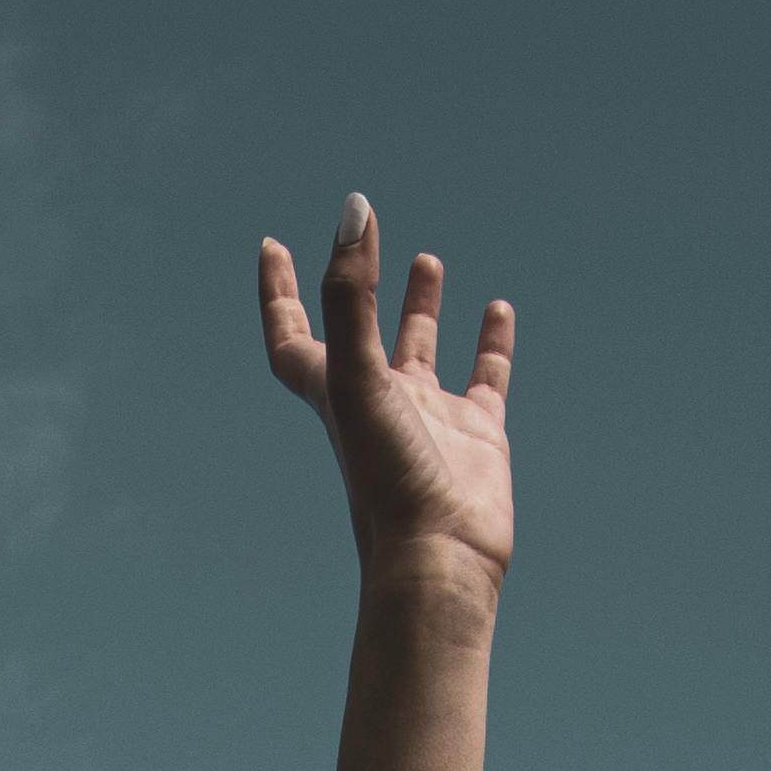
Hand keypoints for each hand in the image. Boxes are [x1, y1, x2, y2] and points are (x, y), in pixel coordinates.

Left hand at [259, 193, 513, 598]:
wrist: (439, 559)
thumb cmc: (388, 479)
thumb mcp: (358, 376)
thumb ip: (350, 295)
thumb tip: (353, 211)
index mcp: (337, 393)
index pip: (294, 335)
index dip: (278, 292)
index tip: (273, 247)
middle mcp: (378, 403)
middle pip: (359, 334)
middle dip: (358, 286)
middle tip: (367, 236)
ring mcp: (428, 420)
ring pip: (420, 351)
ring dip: (420, 308)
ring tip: (425, 261)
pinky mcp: (477, 437)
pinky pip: (485, 379)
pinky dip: (491, 343)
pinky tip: (497, 309)